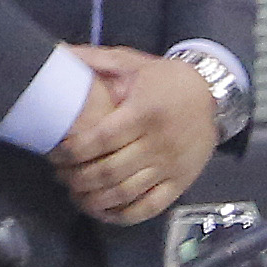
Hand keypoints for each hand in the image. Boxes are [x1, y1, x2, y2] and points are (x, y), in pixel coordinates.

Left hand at [50, 48, 220, 224]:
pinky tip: (102, 210)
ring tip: (74, 193)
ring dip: (93, 199)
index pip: (100, 140)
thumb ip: (93, 59)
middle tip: (59, 175)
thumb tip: (54, 51)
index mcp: (143, 112)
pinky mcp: (181, 182)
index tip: (54, 155)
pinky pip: (150, 207)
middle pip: (109, 171)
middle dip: (77, 178)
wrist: (212, 94)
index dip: (72, 152)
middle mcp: (158, 142)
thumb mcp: (130, 62)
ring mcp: (171, 166)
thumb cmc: (163, 79)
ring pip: (126, 192)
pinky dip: (123, 215)